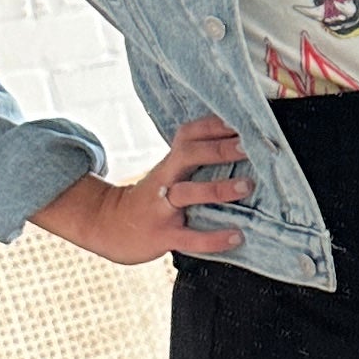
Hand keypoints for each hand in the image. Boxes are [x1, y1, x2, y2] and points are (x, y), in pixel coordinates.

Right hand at [35, 116, 250, 262]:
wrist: (110, 226)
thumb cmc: (153, 197)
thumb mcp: (169, 173)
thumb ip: (196, 161)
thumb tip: (243, 147)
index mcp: (170, 162)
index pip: (189, 134)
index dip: (214, 125)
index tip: (242, 120)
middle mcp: (165, 180)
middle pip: (188, 155)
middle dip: (218, 149)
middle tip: (248, 147)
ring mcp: (162, 208)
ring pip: (187, 193)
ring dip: (218, 189)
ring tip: (247, 186)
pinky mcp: (163, 236)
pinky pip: (190, 238)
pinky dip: (214, 238)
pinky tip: (236, 236)